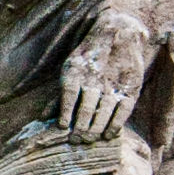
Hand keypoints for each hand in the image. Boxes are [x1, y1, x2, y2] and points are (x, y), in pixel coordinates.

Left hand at [55, 15, 151, 141]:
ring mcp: (114, 83)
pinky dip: (115, 124)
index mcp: (76, 71)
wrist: (118, 33)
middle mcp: (95, 77)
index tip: (63, 127)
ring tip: (89, 139)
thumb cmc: (88, 58)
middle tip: (77, 141)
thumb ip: (58, 95)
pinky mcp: (130, 88)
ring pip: (103, 111)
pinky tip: (108, 134)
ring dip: (96, 128)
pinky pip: (122, 110)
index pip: (69, 94)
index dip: (66, 112)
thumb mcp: (70, 70)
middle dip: (81, 127)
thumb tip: (43, 118)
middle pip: (86, 107)